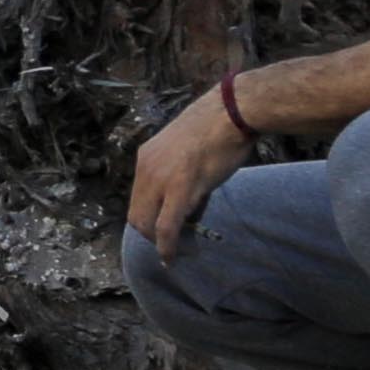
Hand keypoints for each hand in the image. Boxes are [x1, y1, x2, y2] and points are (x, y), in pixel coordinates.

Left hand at [128, 88, 254, 254]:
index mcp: (147, 156)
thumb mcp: (187, 150)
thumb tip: (187, 204)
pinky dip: (167, 246)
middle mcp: (147, 167)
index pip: (137, 197)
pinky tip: (171, 257)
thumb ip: (180, 175)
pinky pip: (166, 227)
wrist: (232, 111)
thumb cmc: (219, 126)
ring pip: (147, 223)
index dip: (148, 218)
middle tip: (171, 243)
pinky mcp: (180, 189)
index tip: (163, 229)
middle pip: (136, 214)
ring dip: (158, 242)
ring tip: (177, 249)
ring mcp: (161, 178)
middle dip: (150, 234)